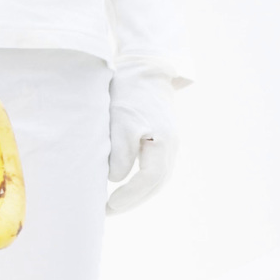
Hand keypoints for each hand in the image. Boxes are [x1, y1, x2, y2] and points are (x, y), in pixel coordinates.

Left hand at [106, 66, 178, 214]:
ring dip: (137, 194)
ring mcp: (169, 144)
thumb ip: (119, 152)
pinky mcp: (162, 141)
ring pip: (157, 179)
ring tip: (114, 204)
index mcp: (163, 141)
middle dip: (133, 200)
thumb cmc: (129, 92)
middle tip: (108, 211)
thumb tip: (116, 179)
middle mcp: (171, 145)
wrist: (144, 68)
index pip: (150, 178)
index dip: (130, 195)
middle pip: (156, 184)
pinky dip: (141, 183)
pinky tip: (124, 188)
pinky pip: (155, 170)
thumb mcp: (120, 120)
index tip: (110, 204)